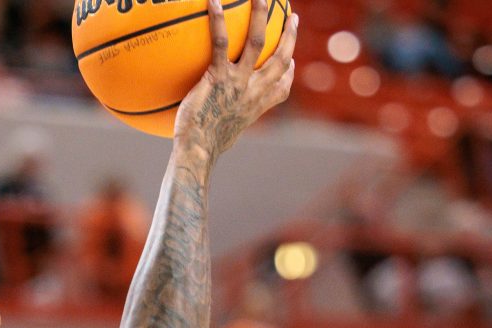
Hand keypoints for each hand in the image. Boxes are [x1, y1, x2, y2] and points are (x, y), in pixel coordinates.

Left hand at [173, 0, 297, 162]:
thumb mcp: (222, 137)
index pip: (282, 87)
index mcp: (258, 106)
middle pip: (281, 59)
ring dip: (261, 16)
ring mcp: (239, 82)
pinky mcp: (219, 76)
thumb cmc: (203, 148)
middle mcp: (254, 91)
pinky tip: (213, 2)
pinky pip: (221, 42)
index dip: (290, 72)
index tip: (292, 62)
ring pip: (257, 42)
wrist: (198, 149)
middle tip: (293, 18)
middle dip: (289, 37)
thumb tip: (212, 126)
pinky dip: (218, 20)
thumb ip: (222, 124)